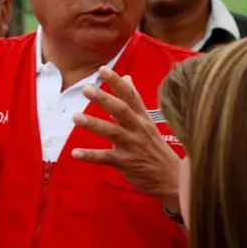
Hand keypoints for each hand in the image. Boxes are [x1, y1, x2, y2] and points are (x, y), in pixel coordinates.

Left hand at [72, 67, 180, 211]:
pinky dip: (90, 155)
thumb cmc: (155, 147)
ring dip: (94, 124)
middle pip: (121, 111)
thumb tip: (127, 77)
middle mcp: (138, 129)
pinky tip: (75, 152)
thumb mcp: (147, 121)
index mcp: (143, 117)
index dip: (117, 82)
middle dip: (104, 99)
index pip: (131, 96)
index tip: (103, 69)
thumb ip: (134, 101)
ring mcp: (132, 146)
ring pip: (112, 132)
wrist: (171, 177)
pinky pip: (105, 158)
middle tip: (87, 89)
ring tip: (76, 117)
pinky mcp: (126, 163)